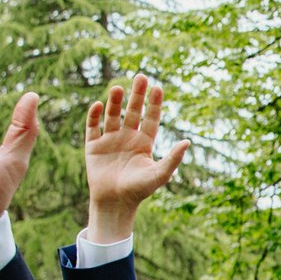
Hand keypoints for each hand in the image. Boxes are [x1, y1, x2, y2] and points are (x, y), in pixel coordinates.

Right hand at [84, 75, 189, 242]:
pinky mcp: (93, 146)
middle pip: (133, 111)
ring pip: (112, 115)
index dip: (154, 103)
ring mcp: (110, 140)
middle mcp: (127, 137)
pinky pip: (92, 126)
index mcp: (144, 143)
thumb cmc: (139, 190)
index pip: (150, 118)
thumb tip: (188, 142)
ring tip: (118, 87)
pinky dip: (94, 116)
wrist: (115, 203)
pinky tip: (97, 105)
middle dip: (137, 95)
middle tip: (141, 76)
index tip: (158, 87)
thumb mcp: (160, 174)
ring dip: (115, 102)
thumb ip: (173, 158)